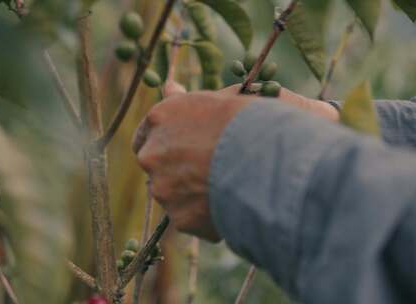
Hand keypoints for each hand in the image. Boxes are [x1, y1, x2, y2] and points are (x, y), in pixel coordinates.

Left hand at [132, 82, 338, 241]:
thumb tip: (168, 87)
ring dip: (192, 194)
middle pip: (157, 167)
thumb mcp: (218, 100)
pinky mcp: (181, 219)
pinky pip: (191, 219)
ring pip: (173, 195)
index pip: (144, 136)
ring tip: (228, 188)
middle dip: (176, 170)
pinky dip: (206, 217)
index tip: (178, 149)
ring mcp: (164, 189)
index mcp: (160, 118)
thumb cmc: (251, 122)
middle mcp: (152, 153)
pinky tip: (232, 206)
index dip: (164, 144)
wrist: (271, 160)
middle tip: (208, 170)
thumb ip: (187, 101)